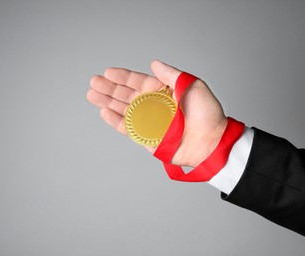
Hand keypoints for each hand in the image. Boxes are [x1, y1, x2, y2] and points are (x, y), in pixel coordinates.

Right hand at [87, 60, 226, 166]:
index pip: (139, 82)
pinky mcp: (148, 139)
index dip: (124, 77)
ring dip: (108, 102)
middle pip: (127, 95)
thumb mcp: (193, 86)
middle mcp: (155, 106)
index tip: (108, 71)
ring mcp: (150, 123)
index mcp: (164, 92)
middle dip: (110, 88)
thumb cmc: (207, 114)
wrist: (213, 142)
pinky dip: (116, 121)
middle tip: (93, 82)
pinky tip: (104, 111)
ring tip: (91, 94)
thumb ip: (171, 75)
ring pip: (124, 110)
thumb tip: (154, 63)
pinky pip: (129, 129)